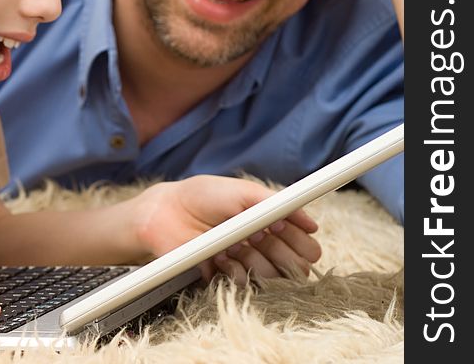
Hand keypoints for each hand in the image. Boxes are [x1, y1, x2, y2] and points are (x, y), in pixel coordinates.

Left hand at [128, 176, 320, 284]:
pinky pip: (245, 286)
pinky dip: (235, 271)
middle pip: (296, 267)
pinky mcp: (226, 278)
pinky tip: (219, 256)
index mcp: (272, 225)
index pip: (306, 246)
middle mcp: (263, 247)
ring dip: (254, 258)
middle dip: (279, 250)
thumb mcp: (244, 191)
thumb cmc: (203, 196)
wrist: (166, 212)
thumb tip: (311, 223)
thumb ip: (279, 205)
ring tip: (231, 243)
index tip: (278, 227)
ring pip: (273, 278)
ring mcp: (245, 264)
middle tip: (254, 235)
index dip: (298, 240)